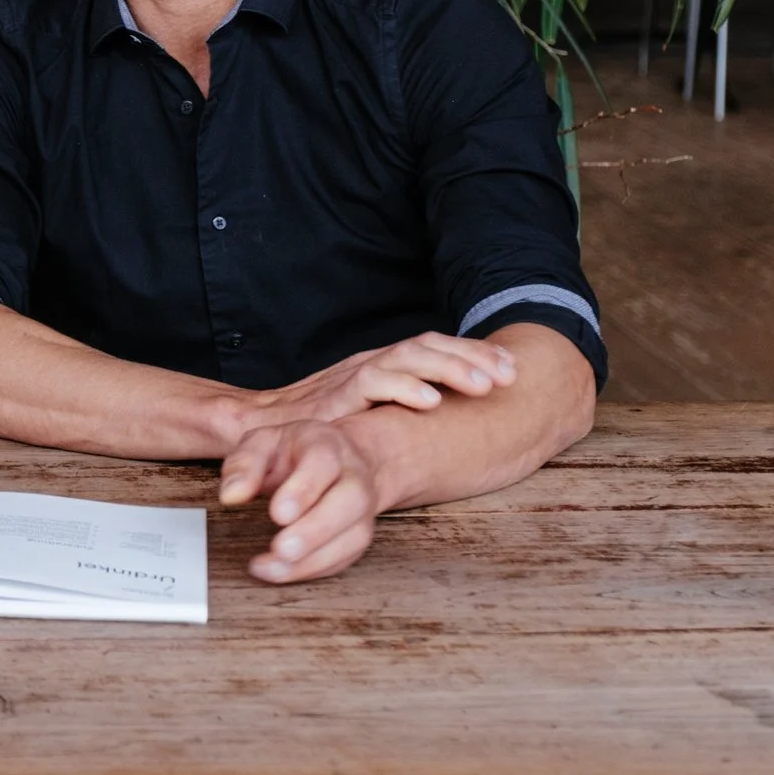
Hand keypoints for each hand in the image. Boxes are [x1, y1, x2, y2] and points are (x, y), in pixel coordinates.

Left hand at [218, 419, 381, 583]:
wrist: (335, 460)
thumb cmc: (291, 453)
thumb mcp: (262, 443)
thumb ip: (245, 464)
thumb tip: (231, 496)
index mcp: (326, 445)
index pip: (323, 463)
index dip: (304, 490)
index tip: (278, 514)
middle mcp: (353, 475)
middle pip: (350, 501)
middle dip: (316, 529)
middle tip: (282, 549)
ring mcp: (362, 508)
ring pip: (354, 535)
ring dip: (314, 558)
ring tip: (273, 568)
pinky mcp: (358, 535)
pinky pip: (345, 557)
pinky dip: (314, 569)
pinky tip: (282, 572)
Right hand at [233, 333, 514, 436]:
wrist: (261, 429)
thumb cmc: (320, 422)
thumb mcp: (369, 409)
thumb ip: (402, 404)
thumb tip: (458, 413)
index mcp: (384, 364)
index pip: (435, 346)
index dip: (474, 354)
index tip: (511, 369)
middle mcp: (374, 362)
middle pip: (429, 345)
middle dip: (473, 358)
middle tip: (509, 375)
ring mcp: (355, 375)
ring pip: (408, 357)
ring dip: (449, 369)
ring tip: (483, 386)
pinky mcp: (337, 395)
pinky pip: (374, 383)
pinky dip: (404, 388)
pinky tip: (431, 401)